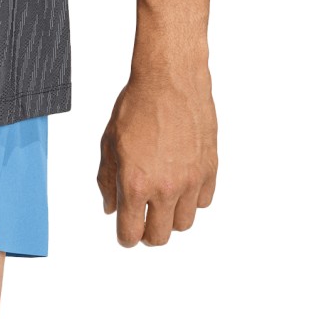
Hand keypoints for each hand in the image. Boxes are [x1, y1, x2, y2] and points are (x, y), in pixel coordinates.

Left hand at [97, 68, 216, 245]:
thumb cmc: (138, 105)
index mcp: (136, 183)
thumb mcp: (109, 142)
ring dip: (171, 217)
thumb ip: (108, 179)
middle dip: (148, 233)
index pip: (131, 233)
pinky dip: (192, 199)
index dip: (125, 236)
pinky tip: (181, 184)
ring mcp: (191, 181)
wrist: (170, 81)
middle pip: (160, 237)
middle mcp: (166, 188)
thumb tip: (111, 206)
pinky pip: (203, 202)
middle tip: (143, 220)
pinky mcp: (209, 170)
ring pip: (184, 223)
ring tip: (162, 200)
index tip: (126, 232)